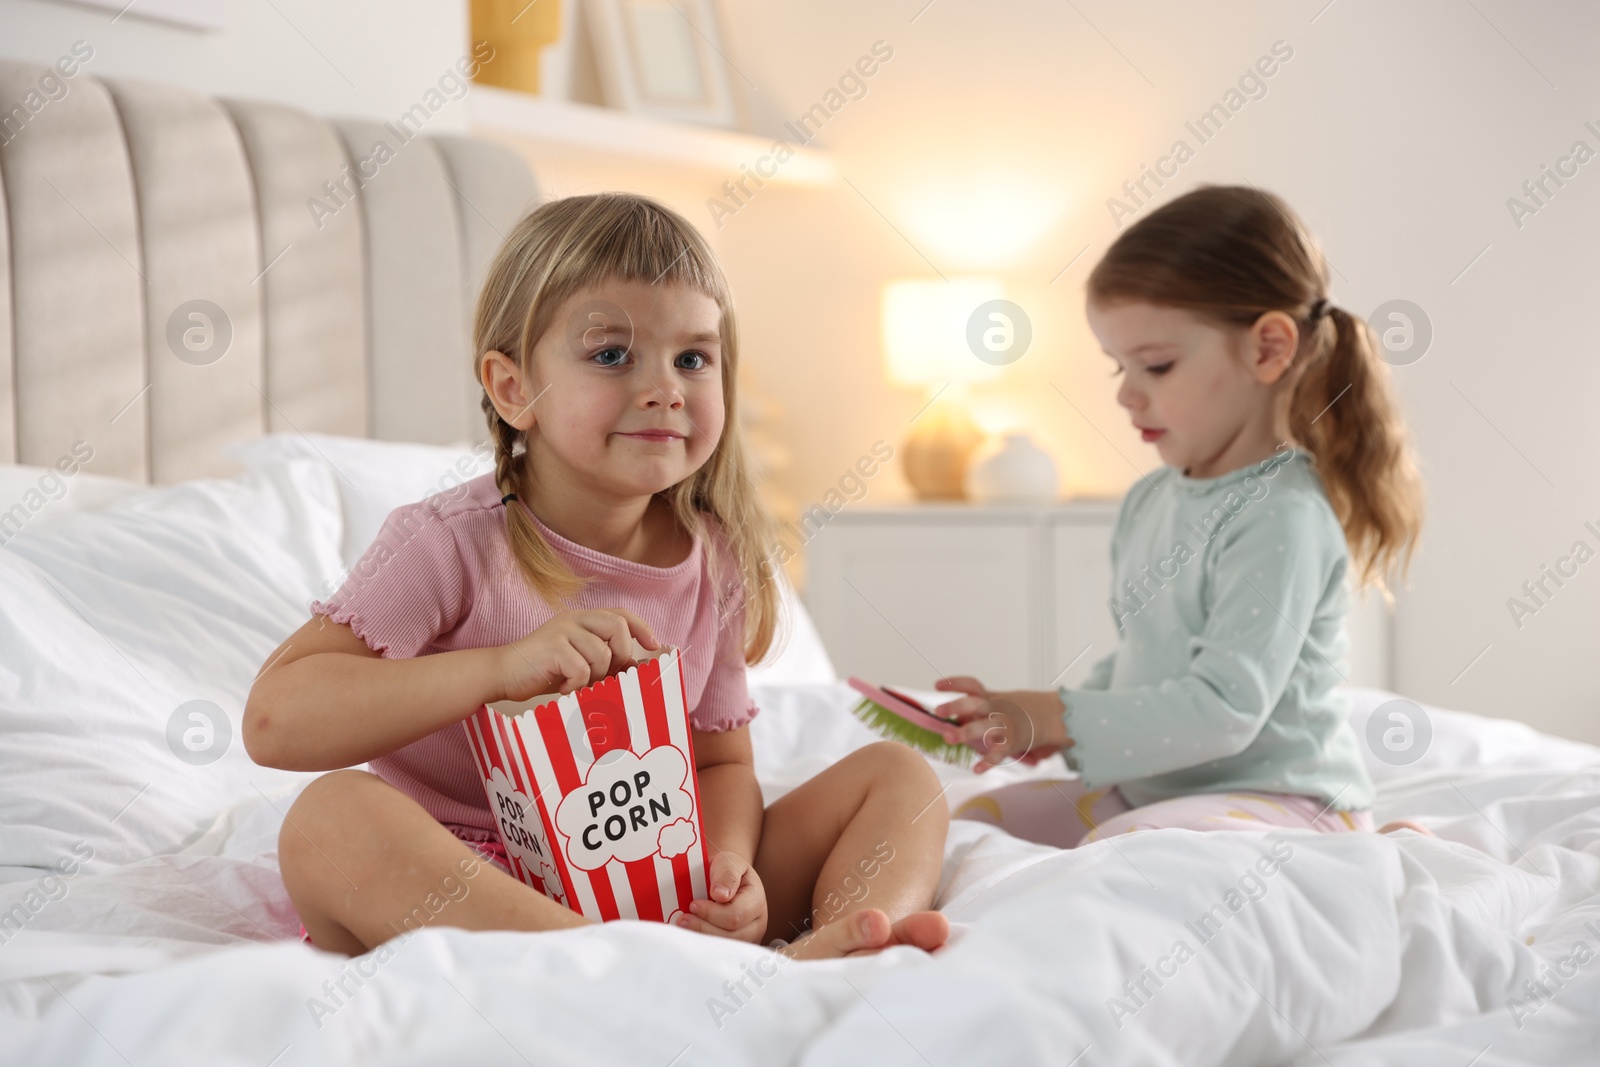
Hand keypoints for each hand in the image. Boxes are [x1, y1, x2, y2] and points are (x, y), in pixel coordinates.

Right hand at [497, 608, 660, 701]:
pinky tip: (562, 688)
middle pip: (618, 627)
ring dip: (594, 677)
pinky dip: (576, 685)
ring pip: (601, 654)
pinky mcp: (553, 647)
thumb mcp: (578, 662)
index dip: (641, 627)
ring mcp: (563, 631)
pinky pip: (582, 670)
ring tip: (576, 684)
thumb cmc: (542, 671)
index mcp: (582, 619)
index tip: (654, 645)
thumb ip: (603, 659)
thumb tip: (634, 665)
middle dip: (620, 655)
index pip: (621, 614)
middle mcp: (574, 619)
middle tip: (605, 675)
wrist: (502, 674)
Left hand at [674, 849, 766, 943]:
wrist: (726, 878)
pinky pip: (720, 953)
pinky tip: (691, 936)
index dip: (711, 913)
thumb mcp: (728, 862)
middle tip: (682, 919)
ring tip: (684, 927)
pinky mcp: (735, 948)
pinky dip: (703, 946)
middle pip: (731, 936)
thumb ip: (727, 874)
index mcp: (756, 901)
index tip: (693, 904)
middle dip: (703, 928)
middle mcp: (757, 924)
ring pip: (725, 948)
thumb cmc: (726, 870)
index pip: (735, 915)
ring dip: (701, 938)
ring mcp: (748, 938)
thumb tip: (720, 895)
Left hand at [933, 676, 1072, 772]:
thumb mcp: (1002, 702)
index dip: (954, 683)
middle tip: (938, 710)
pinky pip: (998, 753)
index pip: (972, 685)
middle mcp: (997, 709)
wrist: (1054, 715)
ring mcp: (1005, 725)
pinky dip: (987, 762)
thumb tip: (956, 718)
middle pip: (973, 704)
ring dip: (964, 733)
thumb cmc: (1023, 710)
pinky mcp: (1013, 743)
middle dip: (955, 706)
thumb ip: (979, 709)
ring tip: (948, 738)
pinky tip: (976, 769)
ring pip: (982, 728)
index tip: (936, 685)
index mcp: (992, 698)